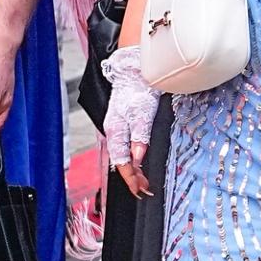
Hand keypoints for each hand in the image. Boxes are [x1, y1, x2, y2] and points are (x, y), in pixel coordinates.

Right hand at [103, 50, 160, 195]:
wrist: (135, 70)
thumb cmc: (139, 89)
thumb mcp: (143, 114)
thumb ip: (140, 137)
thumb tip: (137, 158)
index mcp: (115, 131)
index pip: (121, 162)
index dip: (130, 178)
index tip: (140, 190)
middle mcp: (113, 131)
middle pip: (121, 161)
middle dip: (132, 177)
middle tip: (146, 189)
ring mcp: (117, 127)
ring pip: (122, 155)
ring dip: (133, 169)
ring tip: (144, 179)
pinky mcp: (123, 123)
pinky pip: (125, 147)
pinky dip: (133, 158)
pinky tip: (139, 161)